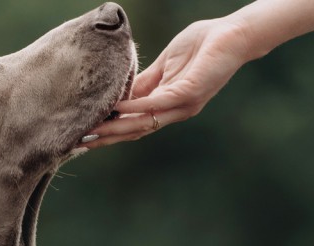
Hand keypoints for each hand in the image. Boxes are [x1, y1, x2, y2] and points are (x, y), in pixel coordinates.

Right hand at [81, 18, 251, 147]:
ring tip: (93, 130)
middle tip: (80, 143)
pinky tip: (117, 108)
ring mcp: (183, 104)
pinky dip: (135, 107)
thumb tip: (118, 97)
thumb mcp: (164, 67)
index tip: (85, 135)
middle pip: (136, 131)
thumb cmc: (200, 45)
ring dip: (117, 129)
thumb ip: (144, 83)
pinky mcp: (189, 91)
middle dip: (108, 138)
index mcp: (169, 105)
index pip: (135, 125)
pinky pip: (157, 103)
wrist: (232, 33)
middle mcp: (176, 111)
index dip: (111, 132)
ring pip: (145, 123)